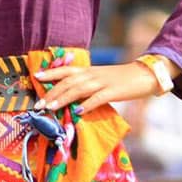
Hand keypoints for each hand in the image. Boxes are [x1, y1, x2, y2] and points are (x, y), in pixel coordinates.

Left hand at [35, 62, 159, 112]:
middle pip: (68, 81)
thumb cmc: (120, 79)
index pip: (66, 70)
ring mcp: (103, 82)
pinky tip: (79, 112)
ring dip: (63, 98)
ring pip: (79, 88)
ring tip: (51, 108)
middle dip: (52, 92)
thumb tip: (70, 97)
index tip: (36, 76)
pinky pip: (98, 98)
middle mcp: (93, 74)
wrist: (144, 74)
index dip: (51, 72)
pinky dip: (87, 104)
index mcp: (89, 70)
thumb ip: (86, 84)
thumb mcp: (100, 78)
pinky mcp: (114, 91)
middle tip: (39, 104)